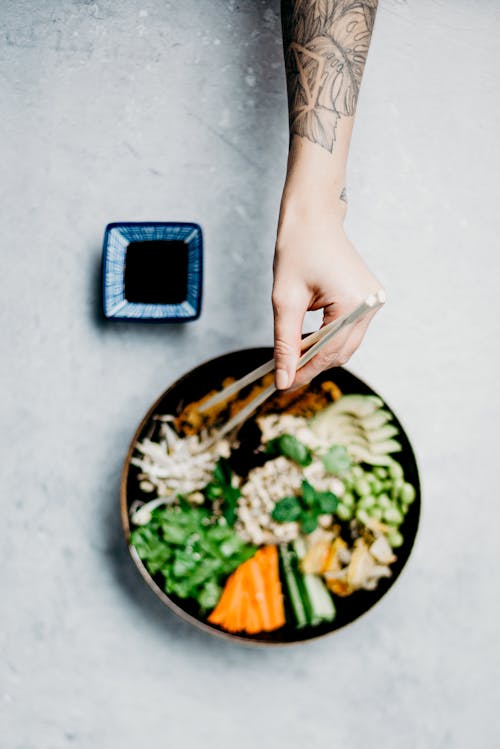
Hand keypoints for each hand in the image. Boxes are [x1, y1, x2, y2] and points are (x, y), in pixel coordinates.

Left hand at [272, 199, 383, 389]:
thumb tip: (283, 379)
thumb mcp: (285, 299)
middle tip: (284, 375)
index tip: (283, 386)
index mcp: (355, 302)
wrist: (313, 218)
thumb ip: (285, 343)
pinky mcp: (368, 298)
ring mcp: (372, 301)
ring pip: (345, 344)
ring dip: (320, 352)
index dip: (305, 372)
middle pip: (341, 352)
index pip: (329, 352)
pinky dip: (327, 338)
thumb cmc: (297, 249)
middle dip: (313, 365)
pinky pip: (347, 330)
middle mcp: (371, 304)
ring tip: (293, 355)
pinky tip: (307, 339)